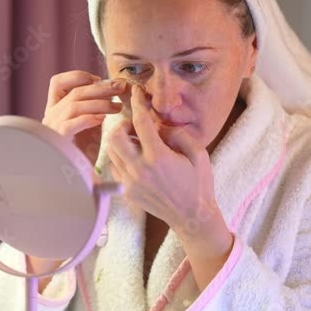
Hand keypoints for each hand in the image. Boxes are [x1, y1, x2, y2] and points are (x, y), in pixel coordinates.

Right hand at [42, 70, 124, 164]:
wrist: (73, 179)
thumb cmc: (83, 152)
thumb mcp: (90, 125)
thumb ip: (96, 108)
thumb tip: (114, 91)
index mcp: (55, 109)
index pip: (58, 83)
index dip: (78, 76)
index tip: (99, 79)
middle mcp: (51, 116)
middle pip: (74, 91)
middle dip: (100, 87)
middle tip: (120, 88)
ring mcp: (52, 127)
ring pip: (75, 105)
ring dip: (99, 102)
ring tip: (117, 107)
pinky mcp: (58, 140)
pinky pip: (72, 123)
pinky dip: (89, 118)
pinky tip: (103, 119)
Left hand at [105, 84, 222, 236]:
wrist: (191, 217)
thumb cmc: (198, 184)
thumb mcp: (198, 153)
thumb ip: (178, 134)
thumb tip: (159, 125)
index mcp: (158, 157)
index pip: (140, 122)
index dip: (137, 103)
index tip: (136, 93)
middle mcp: (140, 169)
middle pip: (115, 136)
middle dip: (123, 124)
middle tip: (136, 126)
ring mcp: (130, 182)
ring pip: (111, 151)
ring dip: (121, 141)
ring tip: (137, 142)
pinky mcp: (127, 191)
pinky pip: (114, 167)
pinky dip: (121, 157)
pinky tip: (135, 158)